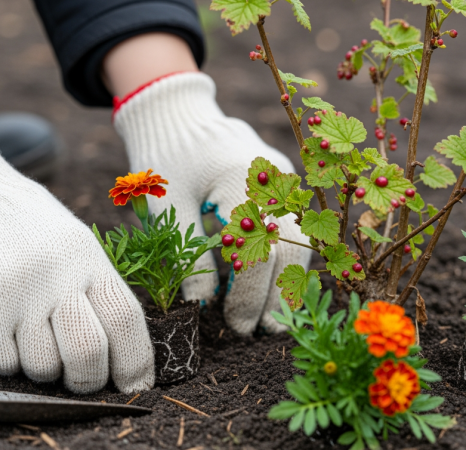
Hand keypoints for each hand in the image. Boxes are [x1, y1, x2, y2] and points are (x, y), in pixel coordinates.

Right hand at [0, 127, 152, 393]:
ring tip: (32, 335)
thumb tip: (122, 359)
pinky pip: (3, 363)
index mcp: (90, 260)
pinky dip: (6, 358)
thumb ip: (99, 293)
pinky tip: (2, 327)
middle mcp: (58, 275)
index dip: (135, 362)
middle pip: (87, 353)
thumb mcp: (78, 246)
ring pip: (43, 367)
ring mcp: (17, 292)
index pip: (126, 320)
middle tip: (80, 378)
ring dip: (42, 367)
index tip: (133, 386)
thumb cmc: (30, 230)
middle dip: (88, 380)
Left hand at [113, 72, 311, 334]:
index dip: (249, 295)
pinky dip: (284, 262)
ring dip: (287, 284)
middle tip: (258, 332)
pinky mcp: (284, 187)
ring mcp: (285, 182)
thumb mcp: (168, 207)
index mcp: (244, 181)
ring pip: (299, 242)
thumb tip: (203, 308)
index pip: (258, 251)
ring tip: (273, 320)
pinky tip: (271, 289)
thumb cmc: (167, 158)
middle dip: (276, 297)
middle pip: (290, 250)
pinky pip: (293, 230)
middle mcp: (276, 181)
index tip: (233, 326)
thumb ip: (189, 257)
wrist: (179, 115)